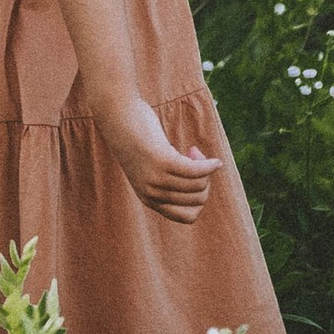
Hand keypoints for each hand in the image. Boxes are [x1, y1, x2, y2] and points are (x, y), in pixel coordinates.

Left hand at [89, 92, 221, 222]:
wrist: (117, 117)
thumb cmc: (139, 138)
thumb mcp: (151, 166)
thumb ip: (169, 179)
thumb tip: (201, 183)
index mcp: (149, 199)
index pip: (187, 217)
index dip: (199, 199)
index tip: (193, 179)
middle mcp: (151, 193)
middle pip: (198, 199)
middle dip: (205, 180)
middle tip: (193, 159)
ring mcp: (156, 178)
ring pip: (199, 185)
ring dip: (206, 169)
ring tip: (193, 152)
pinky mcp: (162, 161)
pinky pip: (196, 171)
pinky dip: (209, 165)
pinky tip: (216, 161)